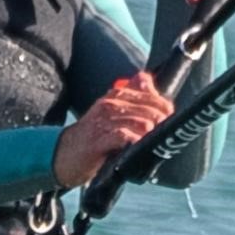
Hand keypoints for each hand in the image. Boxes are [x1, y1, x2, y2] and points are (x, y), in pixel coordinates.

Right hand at [53, 72, 173, 188]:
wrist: (63, 154)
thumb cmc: (93, 136)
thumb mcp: (113, 113)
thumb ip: (133, 98)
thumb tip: (147, 80)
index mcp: (115, 96)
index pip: (147, 92)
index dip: (163, 105)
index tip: (170, 116)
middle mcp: (109, 105)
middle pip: (146, 108)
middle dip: (160, 120)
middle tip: (166, 131)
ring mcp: (102, 122)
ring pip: (138, 121)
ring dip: (150, 132)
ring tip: (154, 140)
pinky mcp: (97, 141)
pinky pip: (122, 136)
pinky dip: (134, 140)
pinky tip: (139, 144)